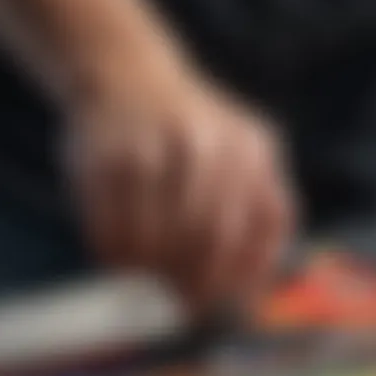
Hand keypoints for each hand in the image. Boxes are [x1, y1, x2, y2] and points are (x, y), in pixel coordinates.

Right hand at [64, 57, 294, 312]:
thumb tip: (247, 298)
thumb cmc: (188, 133)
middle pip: (213, 236)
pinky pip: (115, 227)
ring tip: (147, 282)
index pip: (267, 224)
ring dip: (154, 273)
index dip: (248, 272)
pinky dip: (117, 256)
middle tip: (183, 303)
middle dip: (199, 281)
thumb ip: (253, 208)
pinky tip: (117, 261)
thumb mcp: (237, 148)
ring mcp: (157, 145)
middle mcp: (211, 141)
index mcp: (253, 145)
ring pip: (162, 238)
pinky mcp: (108, 154)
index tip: (229, 302)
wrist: (125, 72)